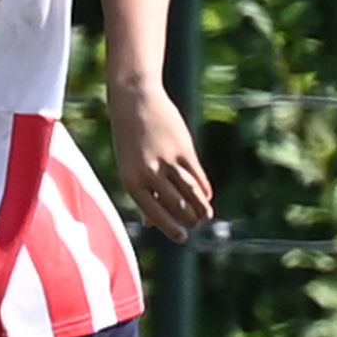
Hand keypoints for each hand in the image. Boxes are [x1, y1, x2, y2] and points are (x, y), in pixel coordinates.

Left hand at [103, 74, 215, 234]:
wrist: (134, 99)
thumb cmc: (129, 136)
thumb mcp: (129, 165)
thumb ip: (141, 192)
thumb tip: (149, 223)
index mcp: (131, 180)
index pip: (154, 213)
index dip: (170, 227)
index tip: (182, 237)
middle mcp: (148, 173)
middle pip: (175, 204)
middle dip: (188, 217)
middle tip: (196, 223)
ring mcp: (167, 160)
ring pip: (189, 192)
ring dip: (200, 206)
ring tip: (207, 214)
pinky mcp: (182, 148)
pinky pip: (196, 175)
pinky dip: (204, 187)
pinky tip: (207, 194)